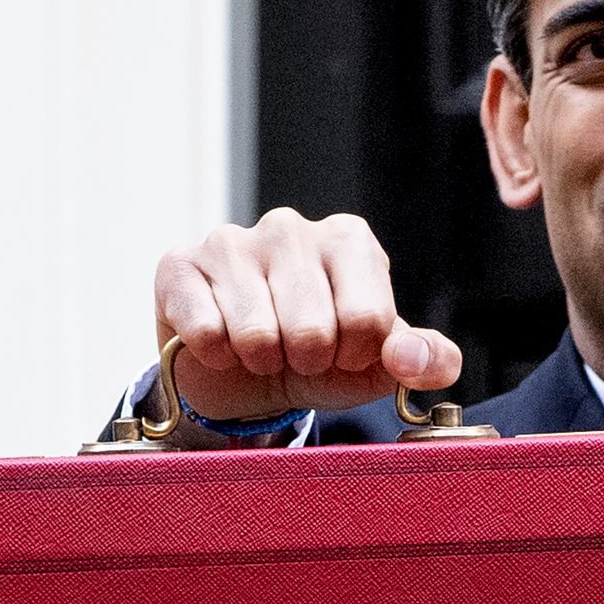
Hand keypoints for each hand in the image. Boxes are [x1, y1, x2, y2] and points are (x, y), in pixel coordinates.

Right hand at [151, 207, 461, 421]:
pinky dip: (216, 355)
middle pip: (312, 329)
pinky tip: (220, 341)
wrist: (244, 375)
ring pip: (256, 333)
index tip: (342, 350)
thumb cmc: (320, 358)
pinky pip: (205, 332)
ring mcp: (231, 241)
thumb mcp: (379, 364)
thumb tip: (416, 360)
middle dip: (306, 361)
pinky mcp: (179, 266)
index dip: (355, 354)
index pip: (369, 319)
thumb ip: (425, 360)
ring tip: (261, 347)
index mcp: (350, 240)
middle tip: (297, 353)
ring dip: (261, 360)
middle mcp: (291, 227)